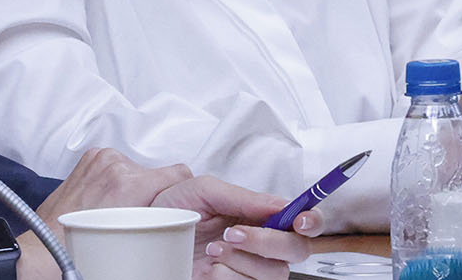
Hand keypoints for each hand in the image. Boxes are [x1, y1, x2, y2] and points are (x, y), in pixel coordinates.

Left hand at [35, 148, 195, 229]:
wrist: (48, 244)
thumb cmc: (85, 243)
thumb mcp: (134, 231)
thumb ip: (160, 214)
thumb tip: (178, 212)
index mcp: (130, 182)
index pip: (178, 173)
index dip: (182, 191)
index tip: (179, 202)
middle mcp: (114, 164)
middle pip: (156, 174)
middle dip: (153, 193)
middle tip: (142, 214)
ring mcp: (100, 159)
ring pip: (136, 169)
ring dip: (134, 186)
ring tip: (120, 208)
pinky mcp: (90, 158)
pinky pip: (117, 165)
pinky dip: (116, 179)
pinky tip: (108, 199)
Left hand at [152, 175, 316, 279]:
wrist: (149, 233)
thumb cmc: (172, 209)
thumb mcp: (202, 191)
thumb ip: (242, 197)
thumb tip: (280, 204)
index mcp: (260, 215)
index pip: (304, 220)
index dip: (312, 220)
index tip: (300, 220)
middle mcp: (262, 243)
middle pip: (297, 250)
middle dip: (267, 241)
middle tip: (233, 233)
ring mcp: (251, 268)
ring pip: (275, 273)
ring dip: (242, 259)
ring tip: (213, 247)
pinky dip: (227, 275)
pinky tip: (210, 266)